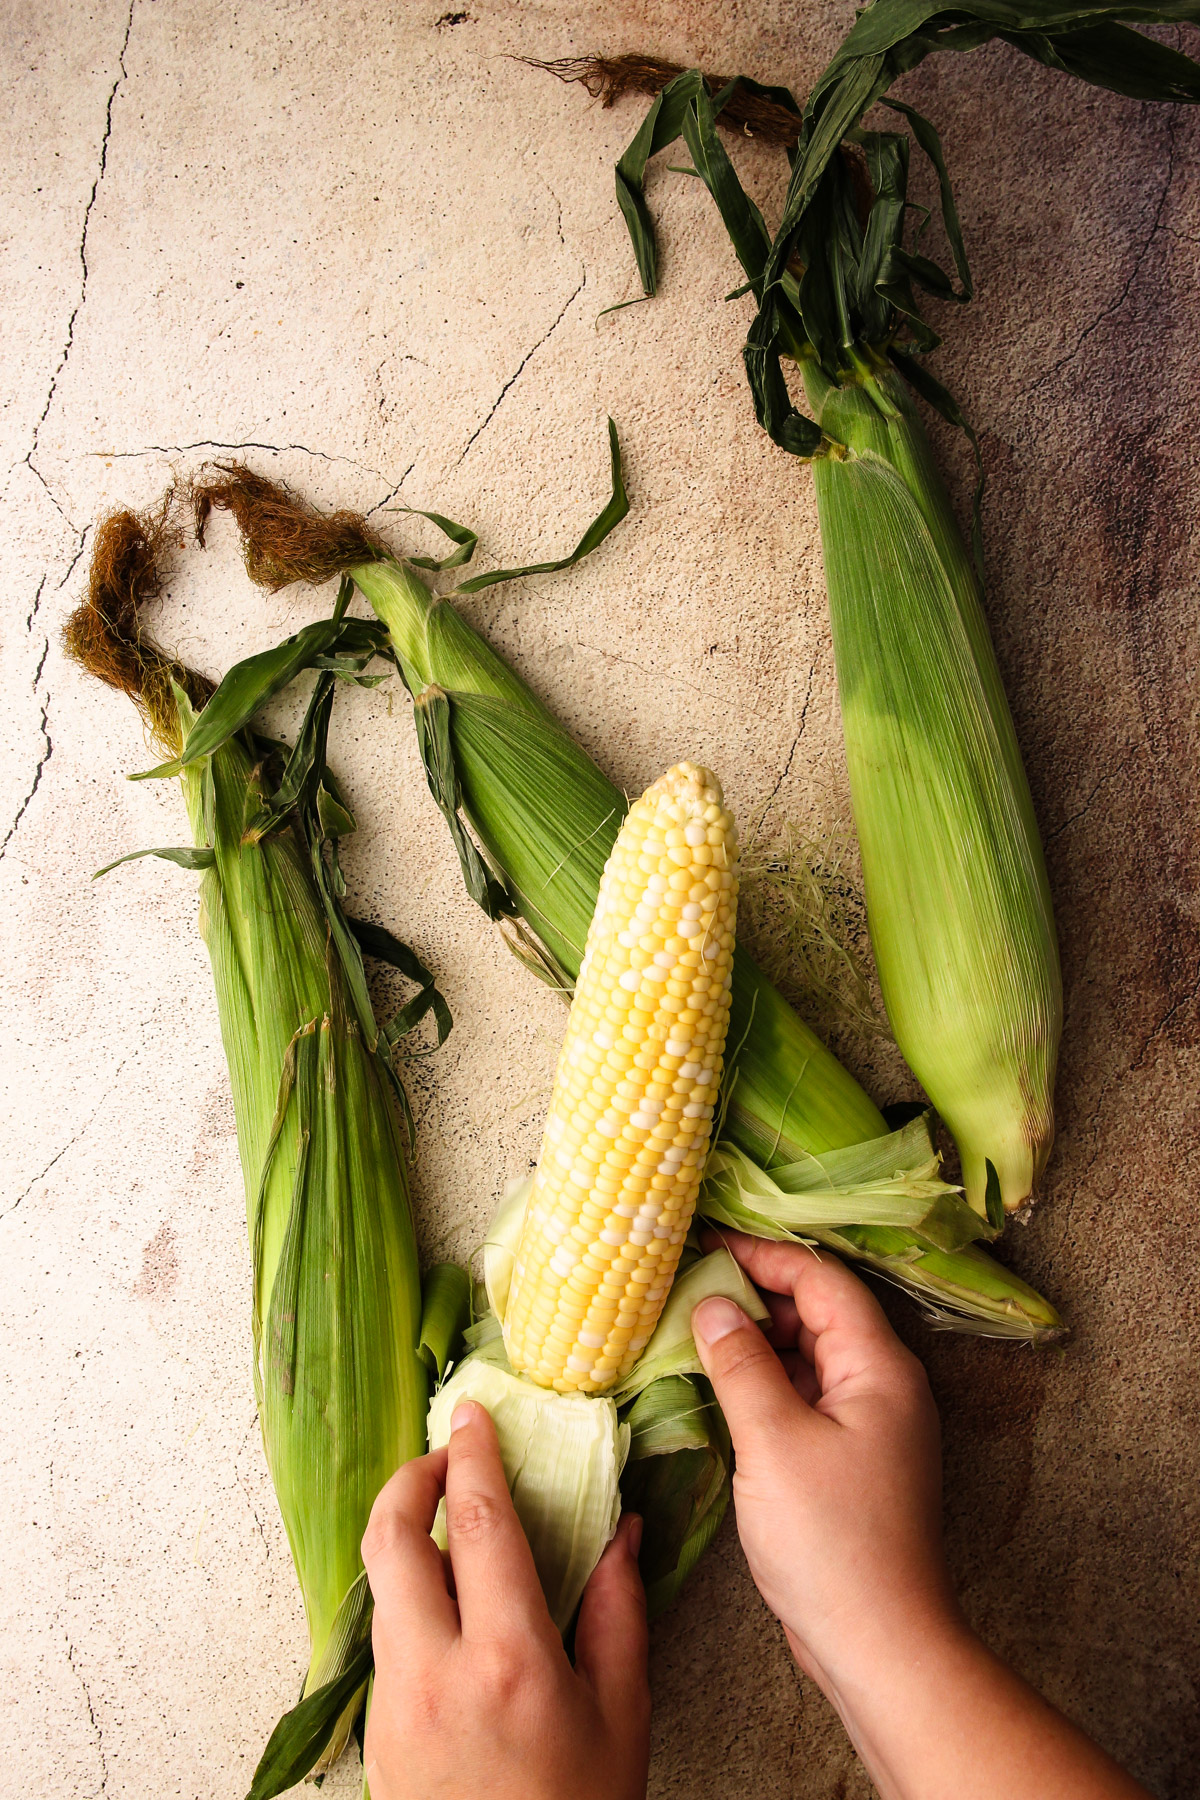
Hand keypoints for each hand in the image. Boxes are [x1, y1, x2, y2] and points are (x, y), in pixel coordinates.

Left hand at [360, 1399, 649, 1799]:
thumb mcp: (623, 1715)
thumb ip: (619, 1610)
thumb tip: (623, 1528)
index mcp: (508, 1659)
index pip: (478, 1522)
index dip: (472, 1453)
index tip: (472, 1412)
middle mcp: (436, 1670)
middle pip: (390, 1537)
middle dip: (410, 1477)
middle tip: (445, 1455)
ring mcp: (395, 1699)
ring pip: (379, 1583)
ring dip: (406, 1535)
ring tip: (452, 1523)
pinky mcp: (378, 1726)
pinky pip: (385, 1633)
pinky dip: (408, 1593)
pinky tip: (449, 1598)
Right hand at [691, 1230, 952, 1691]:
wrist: (879, 1642)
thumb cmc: (832, 1540)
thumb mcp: (773, 1441)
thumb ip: (740, 1364)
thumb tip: (711, 1304)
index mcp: (879, 1367)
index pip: (822, 1279)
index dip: (763, 1255)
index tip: (706, 1243)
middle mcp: (882, 1385)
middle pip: (817, 1312)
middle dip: (754, 1294)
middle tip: (687, 1287)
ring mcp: (868, 1425)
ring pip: (808, 1356)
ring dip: (755, 1340)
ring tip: (691, 1331)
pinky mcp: (849, 1460)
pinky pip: (805, 1397)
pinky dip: (764, 1382)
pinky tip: (718, 1387)